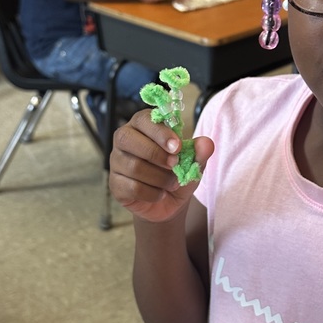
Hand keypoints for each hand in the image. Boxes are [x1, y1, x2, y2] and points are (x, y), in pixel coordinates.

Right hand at [109, 109, 213, 223]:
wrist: (169, 203)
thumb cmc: (177, 174)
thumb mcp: (193, 163)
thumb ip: (199, 152)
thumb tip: (206, 143)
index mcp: (142, 126)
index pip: (143, 119)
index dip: (159, 132)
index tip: (178, 146)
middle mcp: (124, 140)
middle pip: (127, 139)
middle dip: (155, 153)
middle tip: (175, 165)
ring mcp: (116, 162)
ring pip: (133, 166)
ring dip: (159, 177)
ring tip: (173, 183)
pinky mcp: (115, 184)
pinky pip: (132, 187)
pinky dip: (152, 193)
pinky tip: (160, 193)